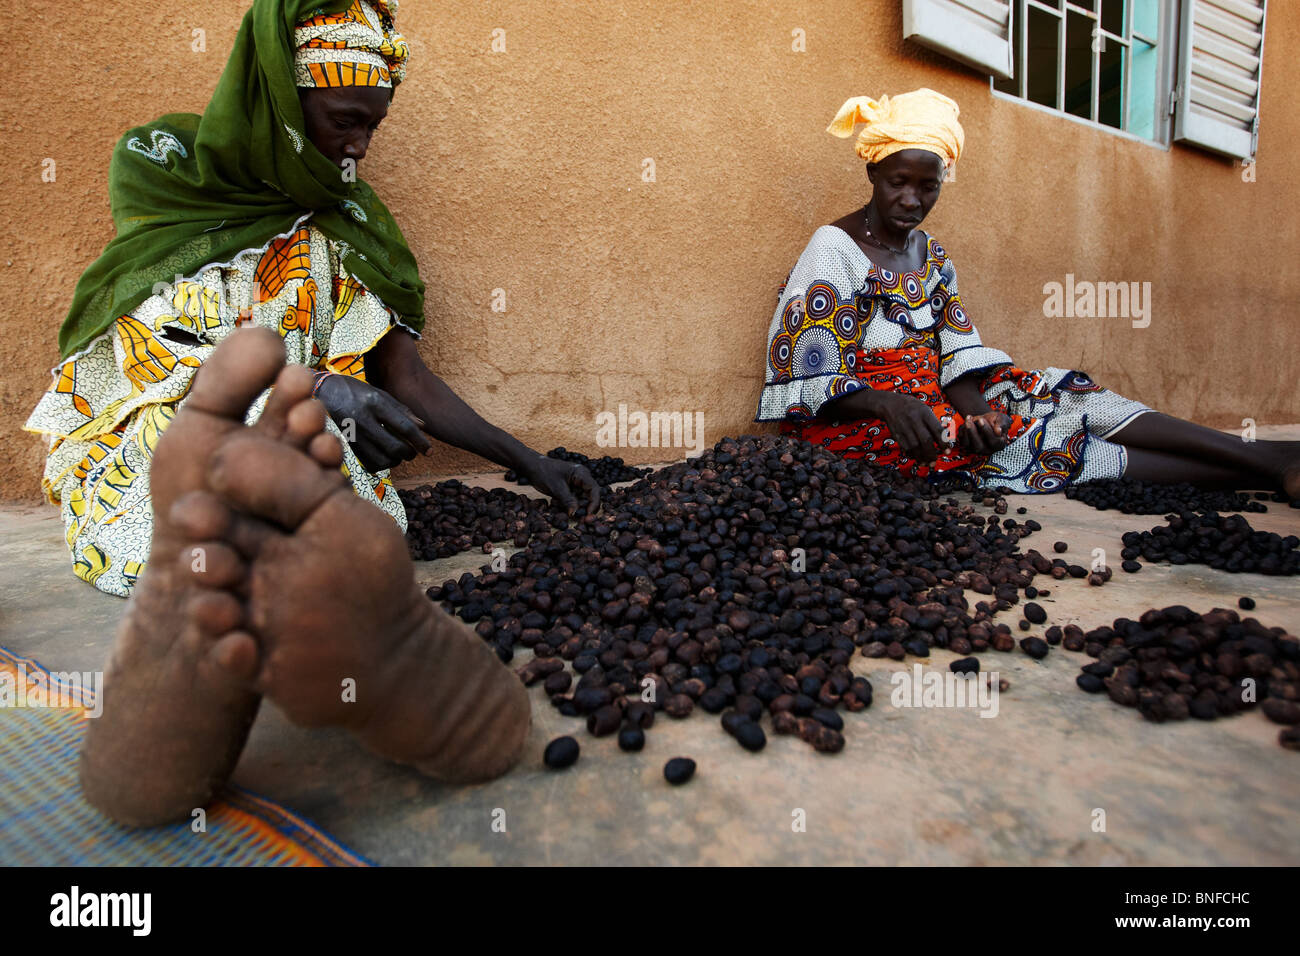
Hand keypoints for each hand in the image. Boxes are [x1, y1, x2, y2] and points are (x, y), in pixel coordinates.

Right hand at [315, 373, 430, 472]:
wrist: (321, 393)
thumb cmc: (355, 391)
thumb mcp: (379, 393)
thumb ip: (402, 410)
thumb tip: (423, 427)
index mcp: (375, 402)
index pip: (404, 427)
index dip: (420, 441)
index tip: (429, 450)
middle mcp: (363, 419)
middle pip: (395, 447)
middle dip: (409, 454)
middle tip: (413, 452)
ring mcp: (352, 434)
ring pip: (382, 460)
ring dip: (396, 461)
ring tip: (398, 454)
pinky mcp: (345, 445)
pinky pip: (368, 463)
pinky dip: (380, 464)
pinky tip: (382, 457)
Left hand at [520, 454, 600, 511]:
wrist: (531, 467)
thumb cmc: (543, 472)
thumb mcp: (556, 488)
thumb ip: (567, 501)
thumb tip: (575, 514)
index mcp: (581, 474)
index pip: (594, 490)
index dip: (594, 504)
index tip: (588, 515)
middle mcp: (582, 478)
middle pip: (591, 496)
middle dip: (585, 508)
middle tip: (580, 520)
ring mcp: (576, 483)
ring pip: (582, 499)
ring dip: (574, 507)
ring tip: (559, 506)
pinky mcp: (571, 488)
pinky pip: (574, 499)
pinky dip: (568, 504)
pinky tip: (555, 503)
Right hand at [875, 391, 945, 463]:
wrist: (890, 404)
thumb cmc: (912, 407)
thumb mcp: (925, 409)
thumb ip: (933, 423)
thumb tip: (944, 439)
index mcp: (925, 413)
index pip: (937, 430)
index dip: (944, 443)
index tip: (947, 452)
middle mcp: (915, 420)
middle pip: (926, 440)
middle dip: (932, 453)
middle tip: (935, 461)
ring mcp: (905, 428)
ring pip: (915, 447)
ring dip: (922, 457)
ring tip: (927, 463)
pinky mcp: (897, 434)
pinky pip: (906, 448)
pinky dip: (912, 455)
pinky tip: (917, 458)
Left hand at [958, 411, 1012, 455]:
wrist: (987, 420)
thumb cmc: (996, 420)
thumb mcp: (1002, 419)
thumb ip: (1002, 424)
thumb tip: (998, 431)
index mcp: (999, 445)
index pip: (994, 442)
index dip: (986, 431)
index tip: (981, 420)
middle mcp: (987, 450)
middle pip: (979, 447)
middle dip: (973, 433)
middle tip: (970, 420)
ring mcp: (976, 449)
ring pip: (967, 445)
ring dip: (966, 431)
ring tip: (968, 418)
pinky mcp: (968, 446)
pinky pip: (961, 440)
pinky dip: (962, 430)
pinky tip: (967, 421)